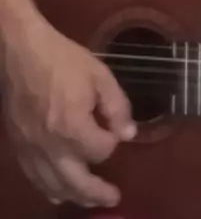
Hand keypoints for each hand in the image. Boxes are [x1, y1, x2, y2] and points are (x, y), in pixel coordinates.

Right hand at [1, 16, 135, 207]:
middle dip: (98, 193)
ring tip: (91, 200)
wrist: (22, 53)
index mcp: (73, 127)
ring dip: (75, 196)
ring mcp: (32, 150)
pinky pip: (35, 178)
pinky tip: (58, 190)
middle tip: (113, 198)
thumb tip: (129, 133)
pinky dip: (49, 188)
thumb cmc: (63, 59)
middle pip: (77, 183)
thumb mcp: (99, 75)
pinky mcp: (19, 147)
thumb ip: (117, 106)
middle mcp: (51, 146)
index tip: (113, 128)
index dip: (112, 140)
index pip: (102, 150)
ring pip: (54, 186)